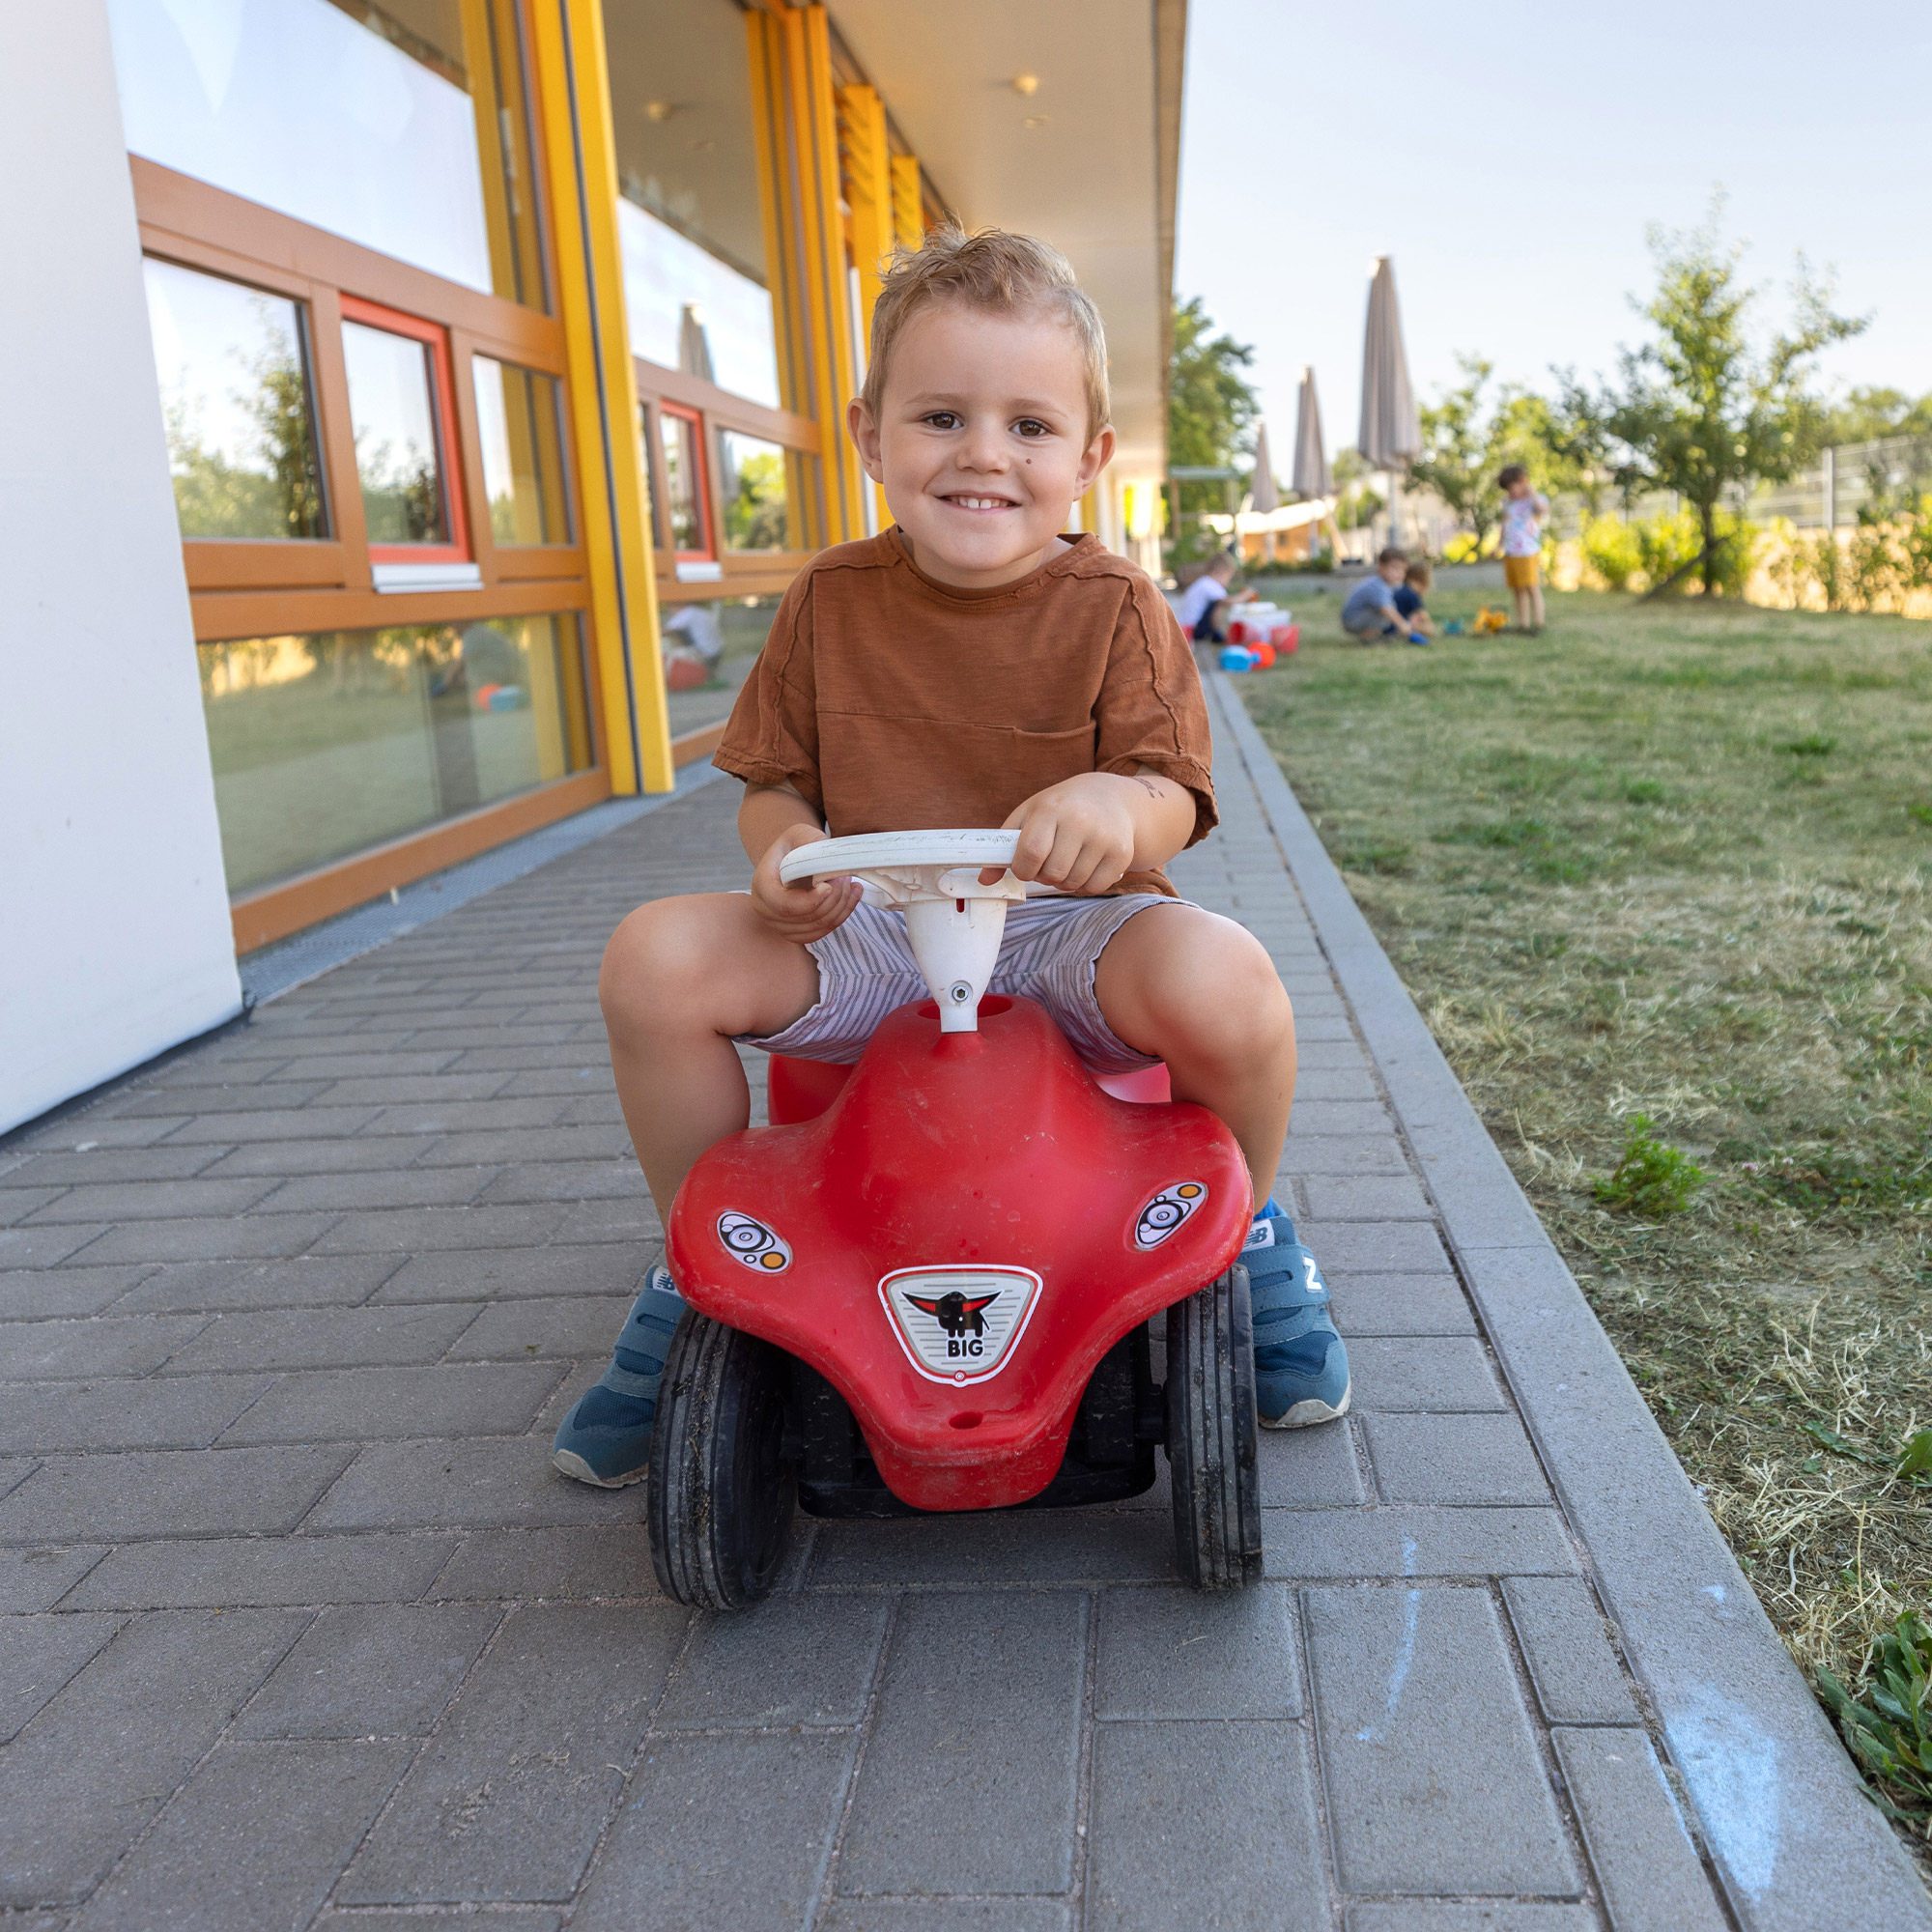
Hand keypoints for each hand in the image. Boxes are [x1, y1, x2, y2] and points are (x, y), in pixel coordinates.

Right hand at [750, 822, 861, 943]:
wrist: (788, 860)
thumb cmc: (794, 846)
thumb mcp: (801, 834)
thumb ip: (814, 844)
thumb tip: (832, 862)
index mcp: (762, 884)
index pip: (783, 904)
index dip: (810, 901)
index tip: (829, 886)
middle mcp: (765, 909)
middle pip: (804, 917)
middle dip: (833, 899)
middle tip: (846, 877)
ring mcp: (778, 925)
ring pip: (816, 927)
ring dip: (840, 907)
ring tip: (850, 885)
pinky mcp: (795, 933)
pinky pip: (821, 933)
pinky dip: (840, 917)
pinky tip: (850, 898)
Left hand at [982, 773, 1141, 894]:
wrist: (1110, 797)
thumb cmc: (1061, 808)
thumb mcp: (1029, 815)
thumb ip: (1004, 846)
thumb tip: (985, 880)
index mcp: (1051, 808)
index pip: (1031, 853)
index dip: (1023, 869)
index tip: (1025, 866)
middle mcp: (1080, 821)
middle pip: (1052, 874)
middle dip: (1044, 876)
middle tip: (1049, 862)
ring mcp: (1104, 837)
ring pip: (1073, 884)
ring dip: (1064, 881)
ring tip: (1067, 861)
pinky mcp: (1122, 853)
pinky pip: (1094, 888)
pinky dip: (1084, 885)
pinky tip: (1085, 866)